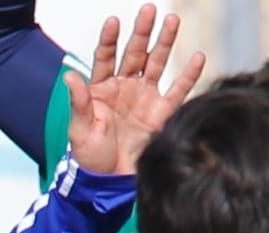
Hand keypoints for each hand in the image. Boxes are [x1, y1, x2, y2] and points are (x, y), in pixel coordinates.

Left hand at [66, 5, 206, 175]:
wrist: (111, 179)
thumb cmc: (90, 155)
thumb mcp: (78, 128)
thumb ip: (78, 101)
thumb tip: (70, 75)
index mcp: (101, 87)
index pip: (106, 55)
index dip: (109, 39)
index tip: (114, 21)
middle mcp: (125, 87)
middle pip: (135, 52)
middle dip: (143, 31)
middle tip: (151, 9)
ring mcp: (145, 98)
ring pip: (157, 64)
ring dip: (165, 43)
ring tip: (173, 21)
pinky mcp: (163, 113)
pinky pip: (178, 90)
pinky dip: (189, 75)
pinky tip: (198, 57)